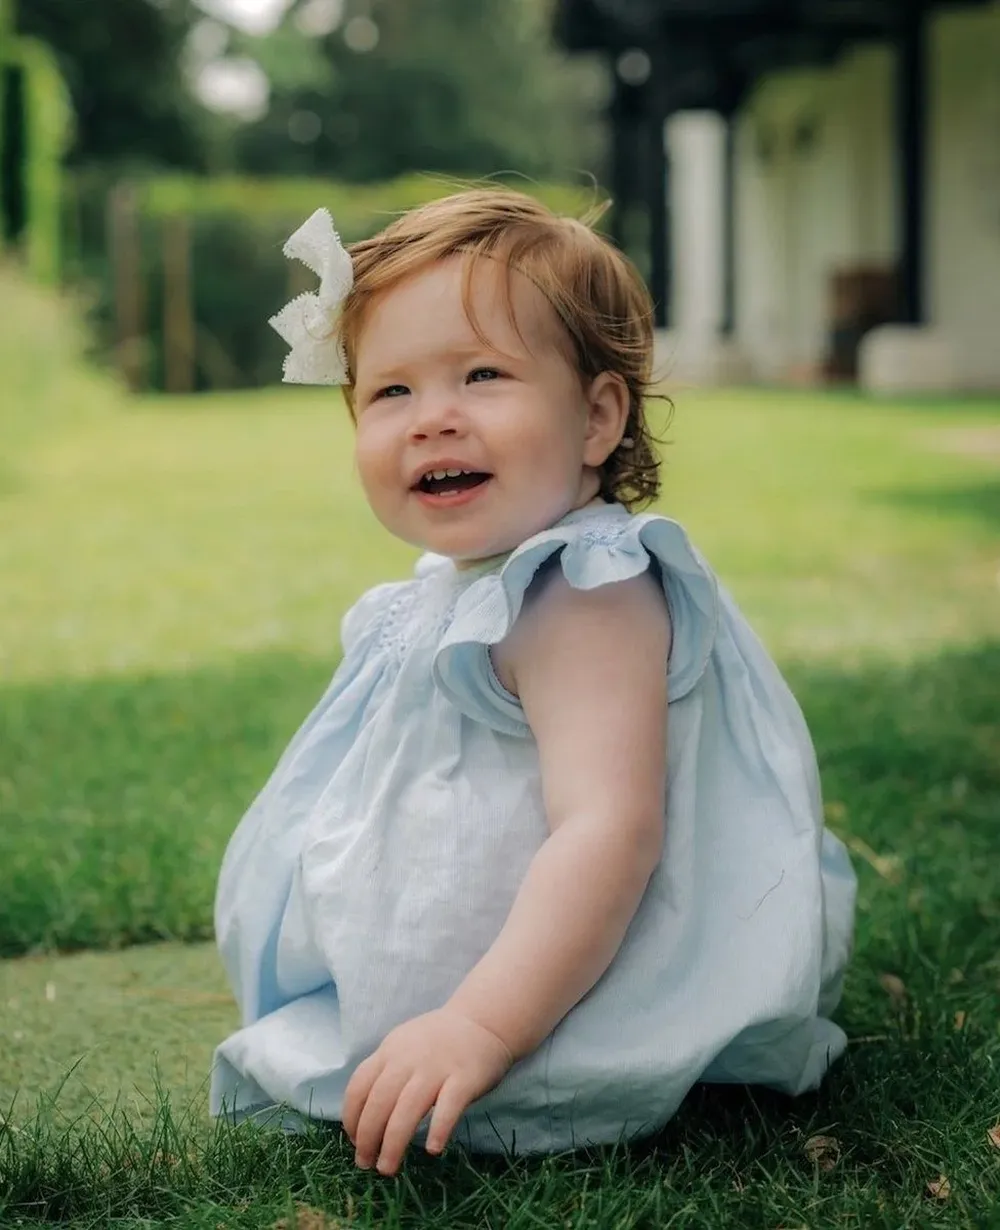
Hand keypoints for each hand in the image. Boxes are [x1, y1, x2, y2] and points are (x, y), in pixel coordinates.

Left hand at [342, 1007, 513, 1174]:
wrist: (482, 1021)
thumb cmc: (438, 1041)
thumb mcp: (403, 1046)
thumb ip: (384, 1072)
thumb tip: (363, 1118)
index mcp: (390, 1051)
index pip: (359, 1086)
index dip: (352, 1118)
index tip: (354, 1142)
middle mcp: (409, 1059)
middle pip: (380, 1102)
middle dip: (368, 1138)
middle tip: (366, 1164)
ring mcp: (437, 1068)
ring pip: (408, 1109)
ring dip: (394, 1143)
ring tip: (387, 1168)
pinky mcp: (465, 1078)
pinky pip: (449, 1106)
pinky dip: (439, 1129)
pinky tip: (433, 1150)